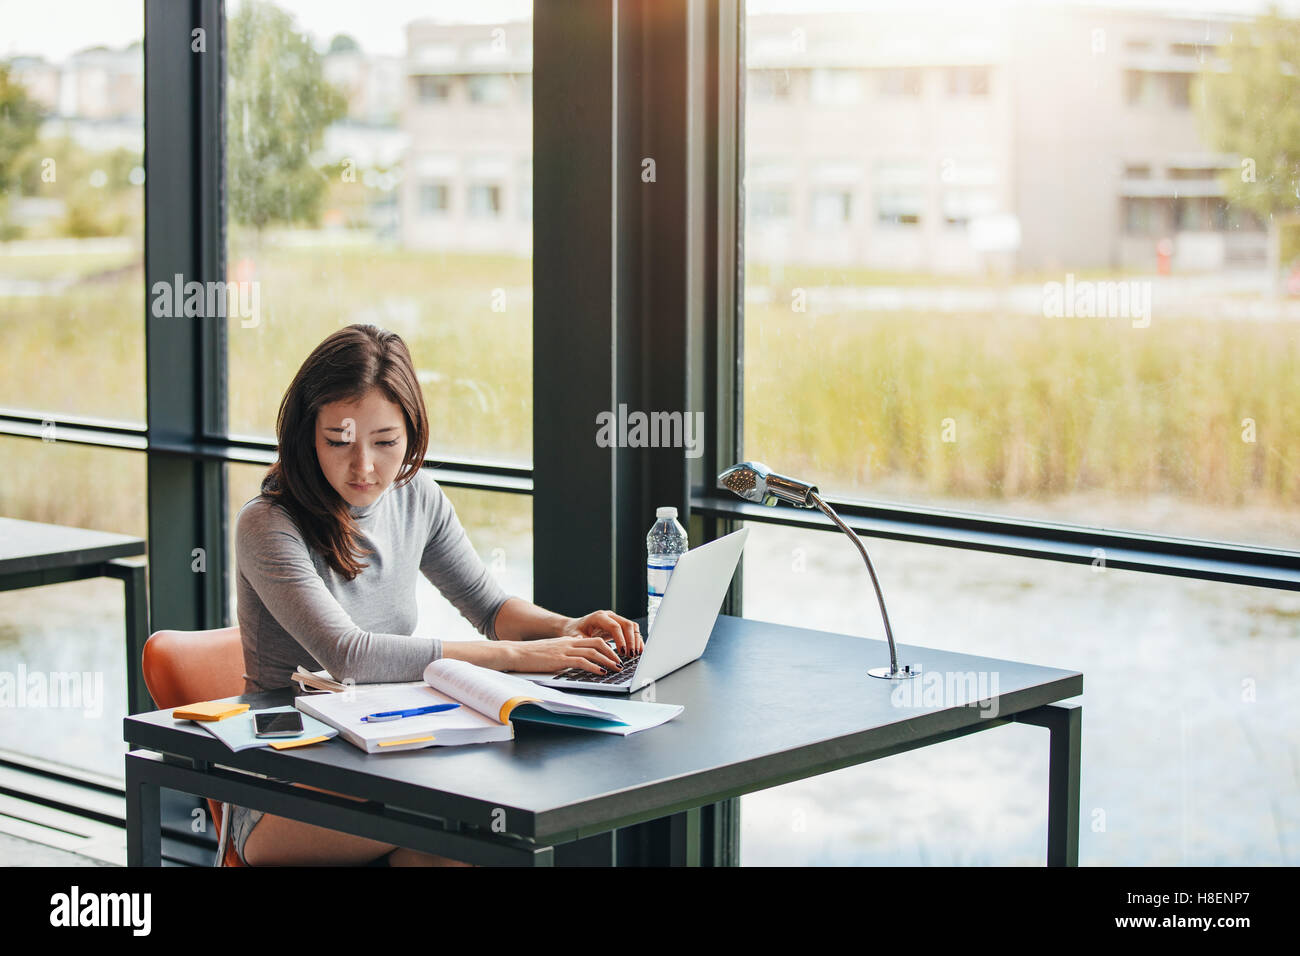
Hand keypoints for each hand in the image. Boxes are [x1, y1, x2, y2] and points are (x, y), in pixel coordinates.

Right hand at [504, 636, 623, 674]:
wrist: (516, 653)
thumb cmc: (531, 655)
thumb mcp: (551, 652)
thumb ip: (564, 654)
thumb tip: (577, 662)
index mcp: (567, 641)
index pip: (593, 640)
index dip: (608, 647)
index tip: (615, 655)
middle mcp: (569, 643)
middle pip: (598, 643)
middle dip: (612, 653)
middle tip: (621, 662)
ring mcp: (565, 650)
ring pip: (593, 652)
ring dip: (608, 660)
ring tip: (616, 668)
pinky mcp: (560, 659)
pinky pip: (582, 661)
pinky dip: (594, 667)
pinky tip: (601, 672)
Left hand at [560, 609, 643, 657]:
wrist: (574, 626)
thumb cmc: (574, 631)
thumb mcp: (574, 636)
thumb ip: (581, 640)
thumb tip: (587, 646)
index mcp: (598, 617)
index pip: (614, 626)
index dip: (620, 639)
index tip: (623, 652)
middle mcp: (609, 616)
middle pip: (626, 624)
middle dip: (631, 640)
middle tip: (631, 655)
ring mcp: (615, 619)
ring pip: (632, 626)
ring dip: (636, 640)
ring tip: (636, 654)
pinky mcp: (619, 626)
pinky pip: (631, 631)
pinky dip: (636, 640)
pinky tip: (638, 650)